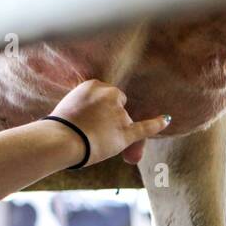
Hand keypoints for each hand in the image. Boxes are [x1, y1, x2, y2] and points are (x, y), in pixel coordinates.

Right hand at [48, 79, 170, 165]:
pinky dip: (157, 124)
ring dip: (112, 128)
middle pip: (117, 103)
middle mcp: (110, 94)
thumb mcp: (67, 105)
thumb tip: (94, 115)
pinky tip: (167, 119)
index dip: (96, 107)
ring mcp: (119, 113)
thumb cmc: (59, 127)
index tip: (85, 115)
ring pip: (123, 119)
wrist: (60, 141)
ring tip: (91, 138)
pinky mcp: (125, 132)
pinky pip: (145, 127)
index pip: (103, 93)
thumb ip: (83, 104)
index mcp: (93, 84)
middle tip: (88, 127)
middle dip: (108, 114)